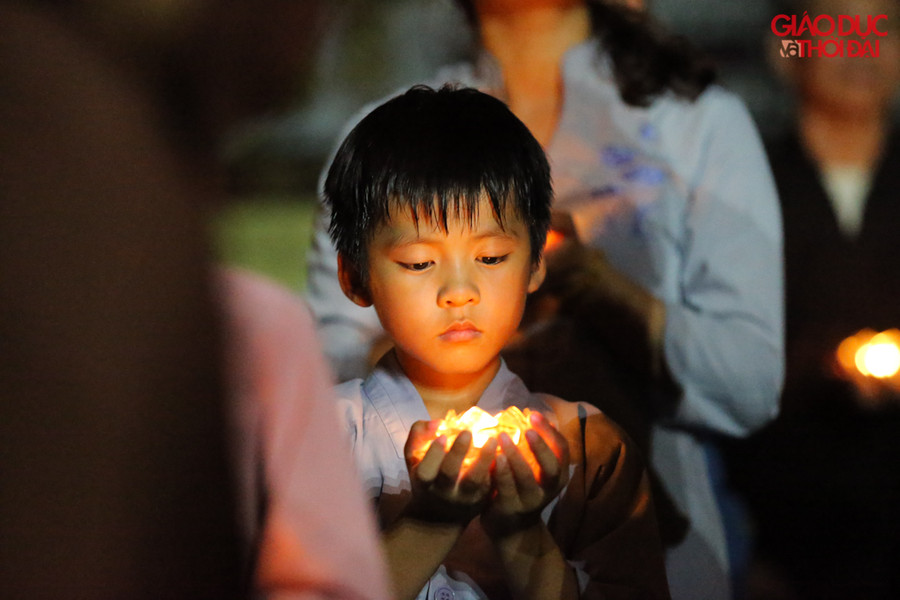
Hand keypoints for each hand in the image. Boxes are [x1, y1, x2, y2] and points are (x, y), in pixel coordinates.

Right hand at [403, 420, 497, 525]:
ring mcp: (465, 499)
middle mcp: (444, 492)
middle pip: (450, 474)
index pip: (426, 470)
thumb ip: (419, 436)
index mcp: (424, 482)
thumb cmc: (427, 479)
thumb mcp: (414, 459)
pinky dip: (498, 468)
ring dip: (484, 459)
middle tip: (468, 432)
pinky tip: (503, 452)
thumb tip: (438, 422)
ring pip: (476, 480)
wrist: (439, 516)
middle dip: (458, 452)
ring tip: (493, 439)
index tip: (442, 436)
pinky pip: (492, 484)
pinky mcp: (483, 500)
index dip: (433, 453)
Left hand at [482, 412, 569, 536]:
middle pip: (552, 466)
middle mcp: (550, 489)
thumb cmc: (522, 487)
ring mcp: (531, 501)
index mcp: (559, 474)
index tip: (534, 414)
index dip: (550, 432)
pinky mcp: (512, 508)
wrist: (511, 526)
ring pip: (527, 478)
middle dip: (540, 446)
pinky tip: (493, 457)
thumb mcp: (535, 469)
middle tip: (527, 428)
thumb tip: (530, 414)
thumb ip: (535, 448)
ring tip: (503, 437)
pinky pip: (507, 488)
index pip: (562, 450)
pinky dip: (501, 472)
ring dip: (516, 456)